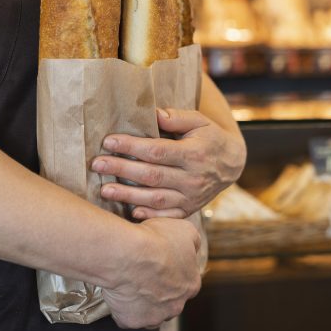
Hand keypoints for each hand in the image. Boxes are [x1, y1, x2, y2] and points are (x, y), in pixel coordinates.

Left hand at [91, 108, 246, 218]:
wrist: (233, 163)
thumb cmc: (209, 137)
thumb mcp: (199, 121)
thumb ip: (177, 117)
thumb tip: (154, 114)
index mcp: (194, 154)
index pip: (156, 151)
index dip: (131, 147)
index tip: (108, 142)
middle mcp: (192, 178)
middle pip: (151, 175)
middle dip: (122, 170)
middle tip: (97, 165)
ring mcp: (191, 197)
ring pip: (155, 198)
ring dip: (127, 196)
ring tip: (104, 190)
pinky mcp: (189, 209)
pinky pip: (166, 215)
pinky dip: (148, 215)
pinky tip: (130, 211)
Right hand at [103, 217, 201, 328]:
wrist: (128, 254)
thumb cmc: (156, 239)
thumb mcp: (184, 229)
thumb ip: (192, 242)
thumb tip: (192, 247)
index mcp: (191, 285)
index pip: (184, 283)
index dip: (171, 272)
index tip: (158, 263)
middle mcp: (176, 306)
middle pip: (168, 302)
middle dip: (158, 291)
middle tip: (143, 273)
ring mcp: (153, 317)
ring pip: (149, 313)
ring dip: (142, 302)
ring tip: (129, 282)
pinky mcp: (131, 321)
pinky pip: (126, 316)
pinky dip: (121, 306)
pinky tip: (118, 290)